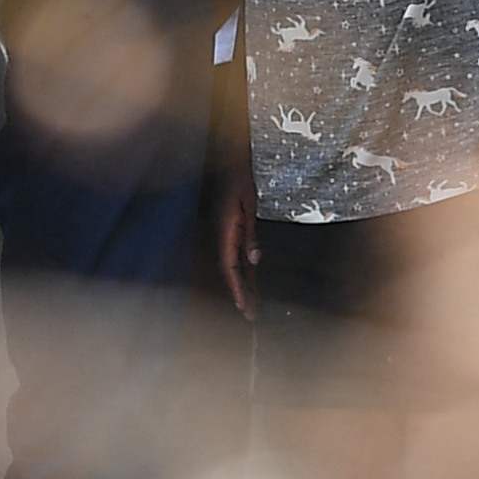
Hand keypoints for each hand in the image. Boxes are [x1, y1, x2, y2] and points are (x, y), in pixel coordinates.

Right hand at [215, 164, 256, 315]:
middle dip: (240, 293)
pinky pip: (238, 255)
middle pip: (231, 271)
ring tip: (251, 305)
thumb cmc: (241, 182)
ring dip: (243, 284)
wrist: (232, 164)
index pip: (230, 267)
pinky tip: (250, 281)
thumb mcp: (249, 205)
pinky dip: (244, 271)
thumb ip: (250, 234)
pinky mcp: (234, 231)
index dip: (236, 287)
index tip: (242, 305)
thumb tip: (254, 261)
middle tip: (250, 315)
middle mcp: (224, 237)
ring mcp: (228, 234)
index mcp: (225, 232)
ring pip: (235, 265)